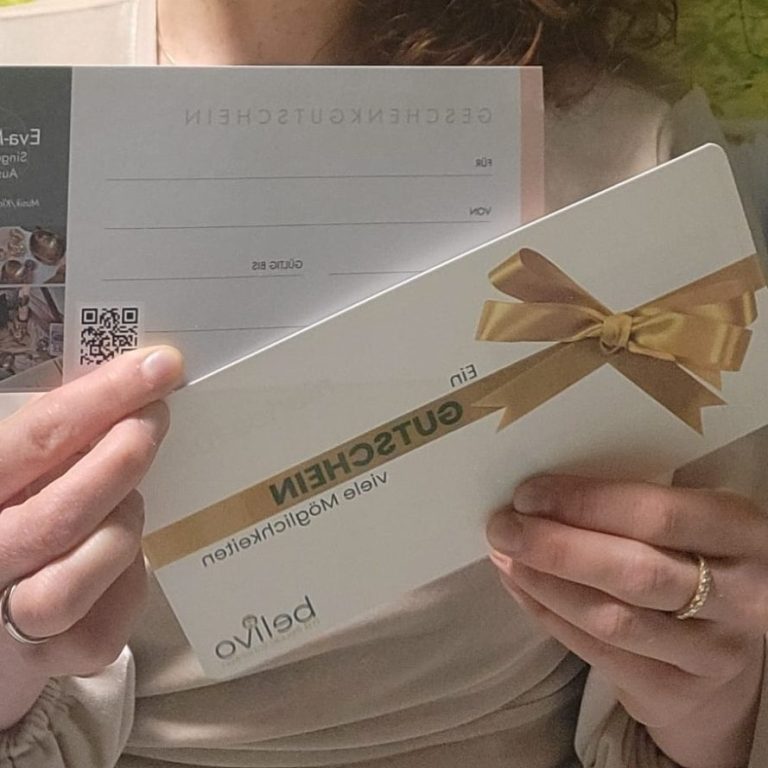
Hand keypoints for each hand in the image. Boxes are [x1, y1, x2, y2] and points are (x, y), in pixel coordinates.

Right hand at [0, 346, 182, 729]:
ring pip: (92, 563)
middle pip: (62, 510)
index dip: (103, 397)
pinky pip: (118, 606)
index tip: (159, 366)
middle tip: (156, 419)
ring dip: (125, 522)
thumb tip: (137, 380)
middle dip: (124, 458)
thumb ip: (62, 438)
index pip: (37, 438)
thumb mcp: (25, 475)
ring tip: (127, 504)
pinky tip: (120, 562)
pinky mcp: (55, 654)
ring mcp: (13, 616)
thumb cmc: (17, 524)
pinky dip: (133, 575)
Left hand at [487, 475, 767, 767]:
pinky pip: (598, 653)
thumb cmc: (691, 562)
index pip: (659, 514)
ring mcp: (713, 652)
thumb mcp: (689, 526)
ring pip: (612, 618)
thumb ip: (635, 507)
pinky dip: (548, 615)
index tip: (528, 493)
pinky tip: (519, 587)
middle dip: (556, 546)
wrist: (724, 651)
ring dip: (544, 583)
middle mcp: (741, 596)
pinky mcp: (677, 692)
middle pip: (634, 571)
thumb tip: (541, 494)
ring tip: (503, 554)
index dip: (586, 503)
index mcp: (741, 533)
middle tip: (503, 526)